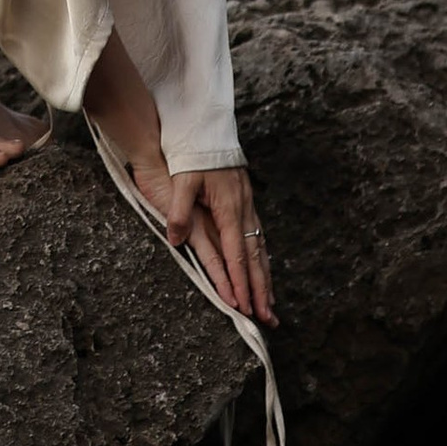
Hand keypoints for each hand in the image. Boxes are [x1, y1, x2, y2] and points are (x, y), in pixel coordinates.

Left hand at [161, 163, 275, 324]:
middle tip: (267, 318)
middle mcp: (243, 210)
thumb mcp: (182, 180)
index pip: (236, 253)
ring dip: (265, 277)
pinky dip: (262, 257)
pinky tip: (263, 267)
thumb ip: (179, 210)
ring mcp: (248, 206)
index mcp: (229, 207)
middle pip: (254, 257)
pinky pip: (258, 236)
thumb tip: (175, 240)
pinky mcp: (246, 201)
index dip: (240, 281)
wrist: (205, 128)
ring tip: (271, 303)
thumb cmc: (192, 154)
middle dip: (261, 289)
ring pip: (260, 248)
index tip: (244, 305)